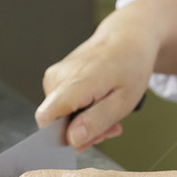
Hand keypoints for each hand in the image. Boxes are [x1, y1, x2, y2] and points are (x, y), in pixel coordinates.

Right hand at [34, 10, 156, 151]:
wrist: (127, 37)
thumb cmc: (130, 66)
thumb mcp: (123, 101)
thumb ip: (96, 122)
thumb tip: (72, 139)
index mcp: (73, 83)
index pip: (46, 120)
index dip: (63, 138)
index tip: (89, 138)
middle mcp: (57, 78)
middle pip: (56, 124)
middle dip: (82, 133)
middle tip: (110, 128)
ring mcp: (54, 77)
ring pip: (60, 117)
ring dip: (84, 124)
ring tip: (109, 114)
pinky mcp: (56, 78)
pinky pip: (62, 106)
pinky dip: (81, 112)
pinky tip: (99, 106)